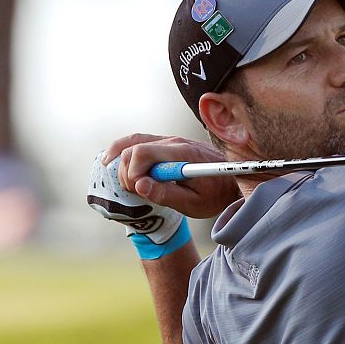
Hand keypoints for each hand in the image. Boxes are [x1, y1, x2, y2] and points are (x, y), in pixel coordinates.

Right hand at [102, 134, 239, 217]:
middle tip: (138, 192)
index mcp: (183, 154)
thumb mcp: (194, 203)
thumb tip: (140, 186)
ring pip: (131, 144)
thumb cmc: (215, 195)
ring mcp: (169, 140)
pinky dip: (123, 152)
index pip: (142, 153)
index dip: (133, 174)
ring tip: (132, 185)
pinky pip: (138, 142)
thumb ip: (166, 195)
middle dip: (127, 172)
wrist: (233, 182)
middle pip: (133, 149)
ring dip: (124, 165)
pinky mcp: (166, 144)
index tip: (140, 191)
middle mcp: (174, 141)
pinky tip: (111, 162)